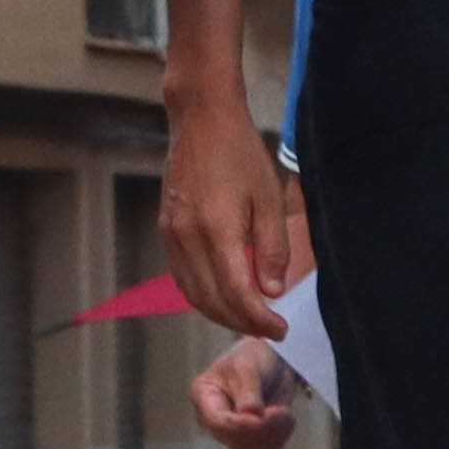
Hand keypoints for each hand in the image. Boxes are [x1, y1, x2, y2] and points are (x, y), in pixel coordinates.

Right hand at [160, 132, 312, 339]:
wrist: (200, 120)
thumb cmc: (240, 153)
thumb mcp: (270, 197)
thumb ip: (272, 247)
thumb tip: (271, 291)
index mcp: (217, 230)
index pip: (238, 294)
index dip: (260, 319)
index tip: (281, 328)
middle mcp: (188, 238)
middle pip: (212, 301)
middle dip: (242, 322)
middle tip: (270, 328)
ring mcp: (172, 235)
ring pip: (193, 294)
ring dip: (221, 314)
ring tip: (249, 317)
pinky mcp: (166, 230)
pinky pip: (181, 277)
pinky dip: (202, 296)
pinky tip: (223, 295)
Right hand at [194, 338, 304, 448]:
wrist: (269, 362)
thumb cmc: (252, 357)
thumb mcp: (248, 367)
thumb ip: (248, 391)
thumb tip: (250, 414)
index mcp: (204, 396)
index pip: (217, 421)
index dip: (240, 425)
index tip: (263, 417)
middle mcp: (213, 419)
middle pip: (233, 439)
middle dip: (261, 429)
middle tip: (283, 412)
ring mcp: (230, 432)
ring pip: (250, 448)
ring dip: (274, 434)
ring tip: (286, 413)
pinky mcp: (249, 439)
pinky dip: (280, 437)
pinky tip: (286, 420)